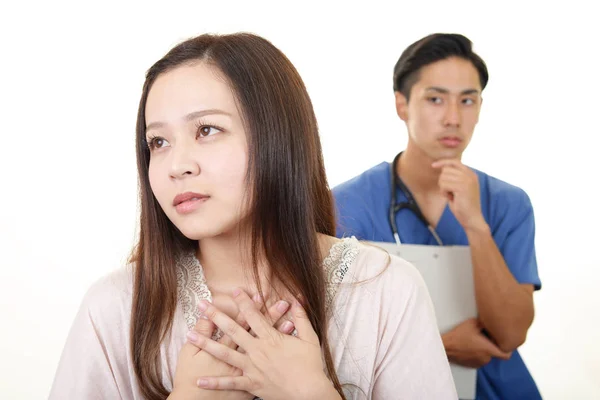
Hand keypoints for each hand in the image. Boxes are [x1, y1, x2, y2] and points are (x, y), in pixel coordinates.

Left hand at [190, 289, 339, 399]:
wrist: (309, 393)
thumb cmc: (311, 366)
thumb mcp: (310, 338)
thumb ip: (301, 318)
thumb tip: (297, 299)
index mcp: (271, 338)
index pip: (253, 315)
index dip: (243, 301)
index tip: (233, 290)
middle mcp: (257, 350)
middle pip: (232, 329)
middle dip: (215, 315)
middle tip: (201, 304)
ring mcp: (252, 367)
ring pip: (224, 353)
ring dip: (206, 343)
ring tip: (190, 335)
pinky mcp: (251, 384)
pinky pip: (230, 382)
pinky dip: (215, 382)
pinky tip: (200, 380)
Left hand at [431, 159, 487, 231]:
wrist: (471, 218)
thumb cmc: (462, 205)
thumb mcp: (459, 187)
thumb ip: (454, 177)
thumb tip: (442, 168)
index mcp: (471, 174)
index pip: (454, 162)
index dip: (443, 162)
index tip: (433, 165)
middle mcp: (470, 175)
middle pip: (446, 170)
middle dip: (443, 182)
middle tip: (450, 192)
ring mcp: (467, 180)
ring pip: (443, 177)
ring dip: (443, 188)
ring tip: (452, 196)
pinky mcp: (462, 187)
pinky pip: (444, 185)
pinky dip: (444, 193)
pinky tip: (451, 198)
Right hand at [442, 318, 511, 367]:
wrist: (445, 347)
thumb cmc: (458, 336)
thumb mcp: (473, 323)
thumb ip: (485, 323)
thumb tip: (492, 320)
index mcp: (488, 350)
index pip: (506, 355)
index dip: (507, 349)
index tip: (503, 343)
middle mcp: (485, 358)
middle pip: (495, 353)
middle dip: (492, 345)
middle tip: (485, 337)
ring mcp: (478, 363)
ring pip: (487, 356)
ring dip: (484, 350)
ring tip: (475, 341)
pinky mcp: (471, 365)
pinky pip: (479, 359)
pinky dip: (477, 354)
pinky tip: (470, 346)